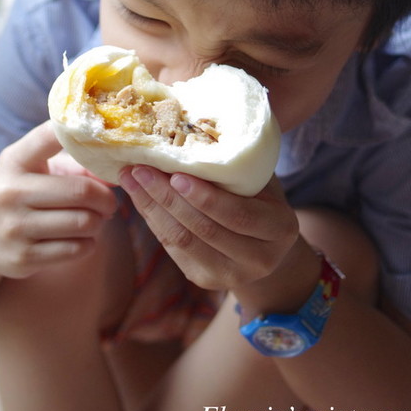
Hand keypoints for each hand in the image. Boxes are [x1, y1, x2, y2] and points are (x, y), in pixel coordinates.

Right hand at [0, 121, 116, 278]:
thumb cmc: (21, 191)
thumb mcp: (36, 166)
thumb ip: (75, 163)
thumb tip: (117, 171)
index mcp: (14, 161)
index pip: (50, 136)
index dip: (82, 133)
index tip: (105, 139)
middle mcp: (10, 192)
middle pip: (81, 191)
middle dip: (105, 197)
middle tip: (110, 201)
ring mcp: (15, 228)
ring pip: (84, 222)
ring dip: (99, 221)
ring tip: (96, 218)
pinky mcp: (23, 258)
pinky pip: (77, 249)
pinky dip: (89, 242)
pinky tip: (83, 237)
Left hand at [118, 165, 298, 292]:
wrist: (266, 243)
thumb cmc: (261, 197)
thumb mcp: (261, 180)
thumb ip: (237, 165)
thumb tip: (191, 131)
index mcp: (279, 229)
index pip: (238, 215)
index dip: (206, 197)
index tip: (176, 173)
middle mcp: (260, 260)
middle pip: (205, 229)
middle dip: (168, 197)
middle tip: (141, 168)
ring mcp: (230, 275)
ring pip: (183, 241)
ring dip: (152, 207)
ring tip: (131, 178)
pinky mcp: (204, 279)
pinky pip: (172, 248)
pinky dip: (153, 219)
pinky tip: (139, 196)